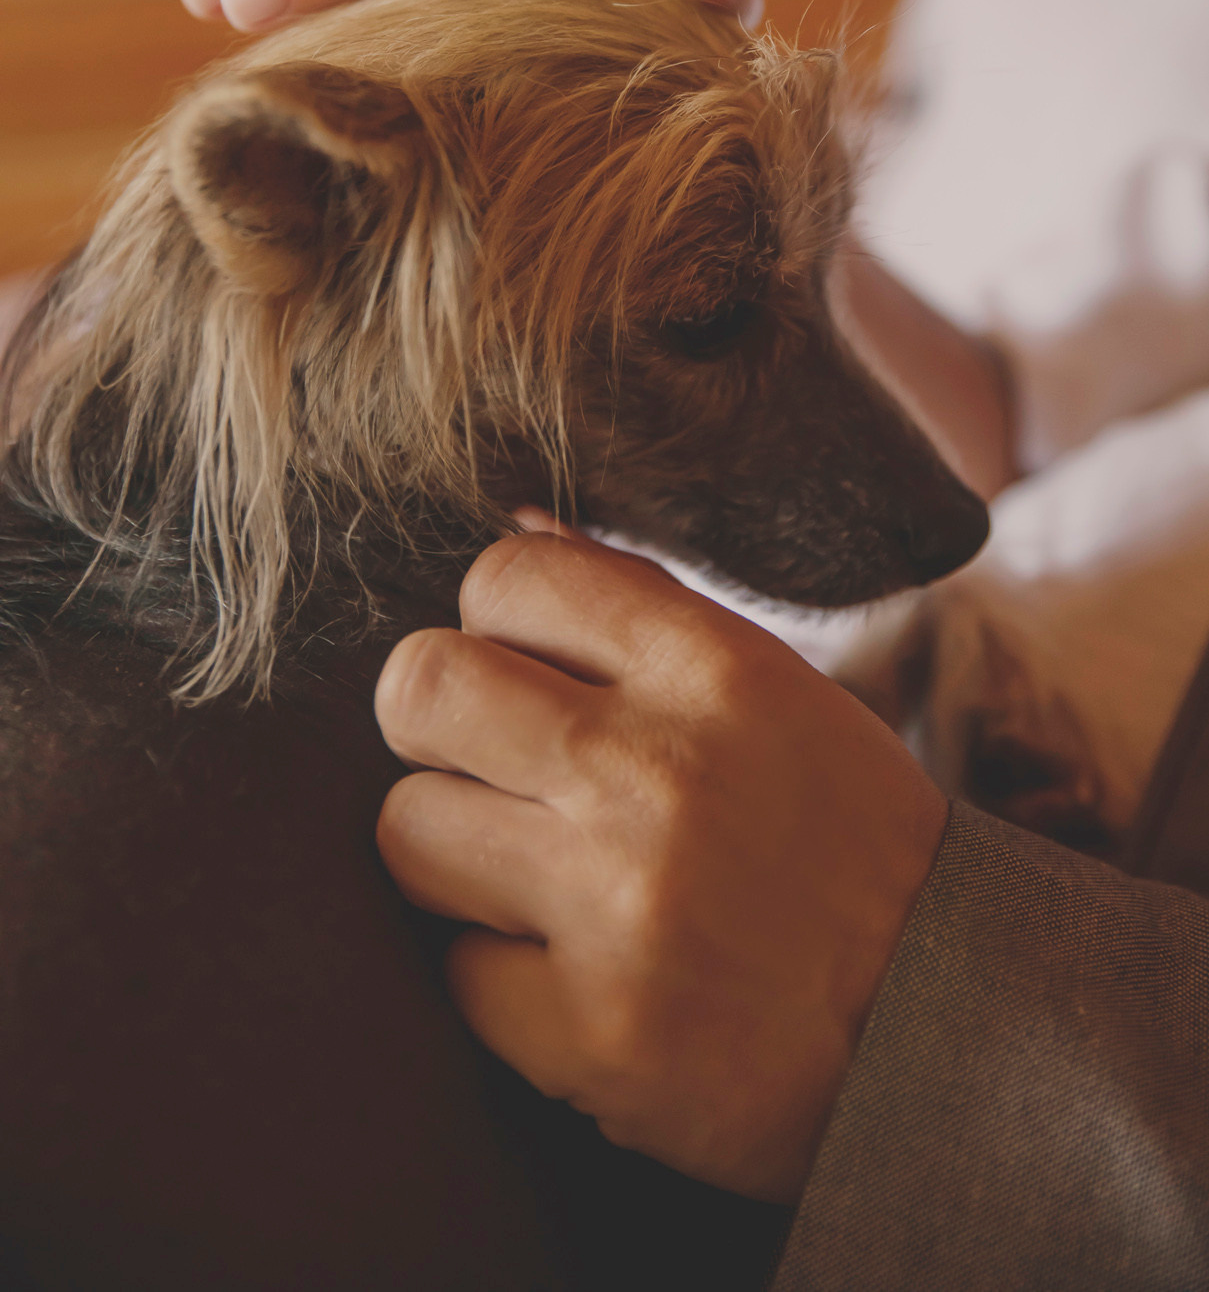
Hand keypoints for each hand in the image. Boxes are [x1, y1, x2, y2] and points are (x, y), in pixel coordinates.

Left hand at [374, 527, 946, 1202]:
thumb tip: (514, 528)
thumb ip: (642, 614)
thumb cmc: (845, 840)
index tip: (524, 676)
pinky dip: (499, 976)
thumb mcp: (774, 692)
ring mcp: (619, 904)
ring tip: (536, 881)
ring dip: (456, 856)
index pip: (507, 577)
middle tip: (491, 770)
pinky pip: (452, 971)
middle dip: (433, 726)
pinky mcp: (590, 1033)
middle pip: (420, 687)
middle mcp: (657, 769)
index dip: (493, 625)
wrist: (951, 1027)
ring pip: (407, 829)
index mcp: (713, 668)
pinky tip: (577, 976)